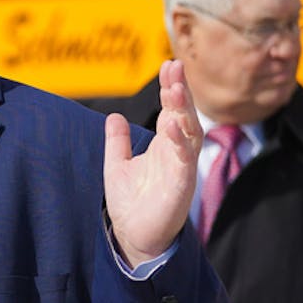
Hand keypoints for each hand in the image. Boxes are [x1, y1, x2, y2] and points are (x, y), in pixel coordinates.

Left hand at [103, 59, 201, 265]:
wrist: (134, 237)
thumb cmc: (131, 203)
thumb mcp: (117, 166)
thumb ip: (117, 142)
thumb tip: (113, 116)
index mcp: (164, 146)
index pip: (171, 110)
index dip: (171, 88)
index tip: (168, 65)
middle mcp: (176, 154)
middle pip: (183, 115)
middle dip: (180, 91)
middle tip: (174, 67)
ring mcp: (181, 169)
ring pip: (189, 133)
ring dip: (182, 111)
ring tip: (174, 89)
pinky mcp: (181, 187)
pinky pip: (184, 162)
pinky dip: (180, 143)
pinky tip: (173, 127)